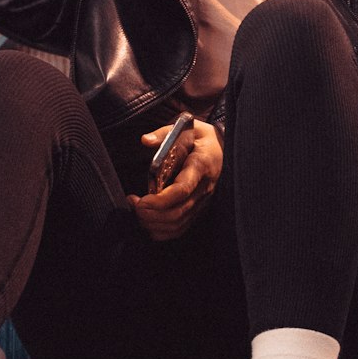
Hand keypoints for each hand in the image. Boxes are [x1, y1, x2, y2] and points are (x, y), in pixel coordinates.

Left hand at [127, 119, 223, 241]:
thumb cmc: (201, 137)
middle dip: (151, 214)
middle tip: (134, 204)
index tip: (142, 200)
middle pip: (178, 212)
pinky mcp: (199, 209)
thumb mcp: (185, 127)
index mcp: (201, 165)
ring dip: (154, 224)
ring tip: (137, 211)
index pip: (182, 190)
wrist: (223, 147)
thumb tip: (145, 140)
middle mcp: (204, 188)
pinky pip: (181, 228)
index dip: (160, 200)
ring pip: (178, 224)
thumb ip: (164, 133)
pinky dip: (162, 231)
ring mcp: (203, 201)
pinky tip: (148, 221)